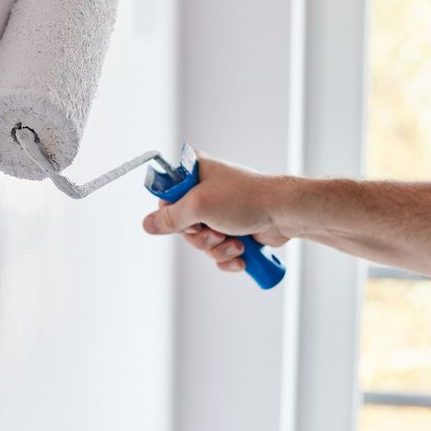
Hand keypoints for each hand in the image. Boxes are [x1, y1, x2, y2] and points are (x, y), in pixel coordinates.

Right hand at [142, 152, 292, 272]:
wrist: (284, 214)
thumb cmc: (246, 199)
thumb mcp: (199, 206)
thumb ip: (170, 217)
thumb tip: (147, 224)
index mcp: (195, 172)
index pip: (166, 194)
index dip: (172, 212)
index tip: (187, 218)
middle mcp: (205, 190)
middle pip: (182, 225)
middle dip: (201, 237)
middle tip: (216, 232)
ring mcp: (219, 211)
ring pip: (201, 242)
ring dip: (217, 248)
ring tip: (235, 242)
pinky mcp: (232, 229)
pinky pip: (217, 251)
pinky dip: (228, 257)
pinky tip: (241, 254)